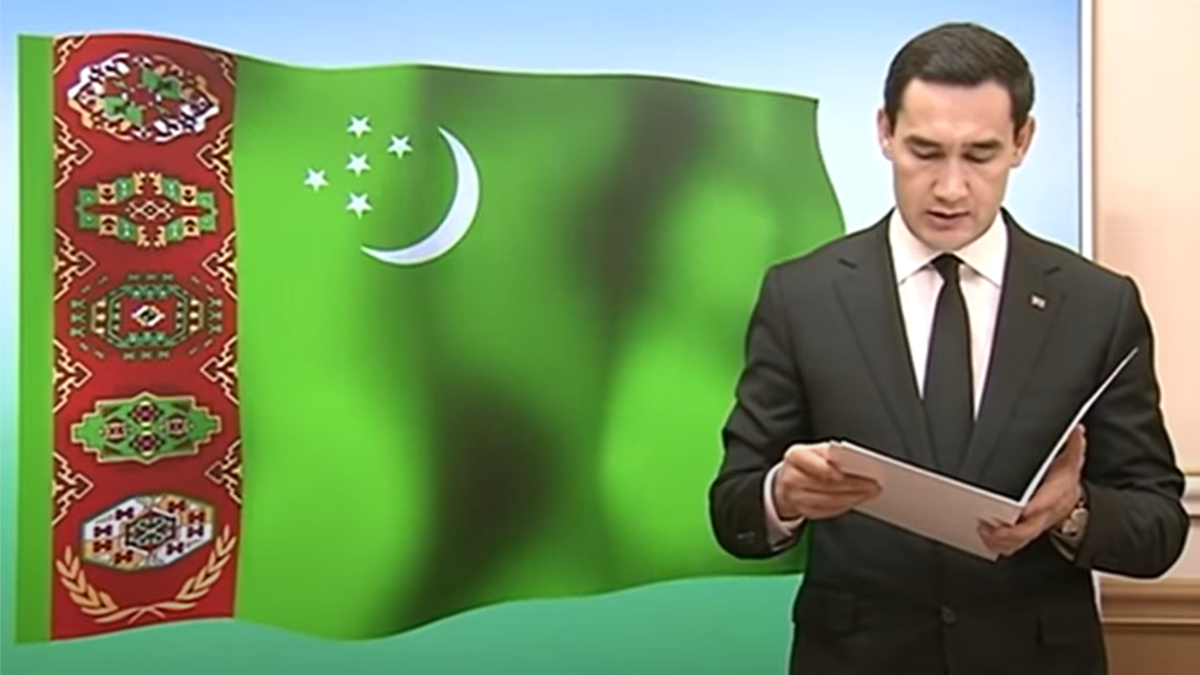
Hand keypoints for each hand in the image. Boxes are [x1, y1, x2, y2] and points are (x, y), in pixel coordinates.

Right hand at [772, 442, 881, 519]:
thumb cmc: (807, 462)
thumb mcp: (814, 451)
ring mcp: (794, 496)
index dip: (829, 470)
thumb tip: (857, 462)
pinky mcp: (802, 511)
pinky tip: (855, 501)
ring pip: (827, 500)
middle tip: (873, 484)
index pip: (813, 463)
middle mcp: (792, 476)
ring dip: (851, 498)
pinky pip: (826, 511)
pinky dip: (843, 506)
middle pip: (824, 484)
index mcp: (796, 455)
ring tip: (869, 494)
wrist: (787, 480)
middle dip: (852, 485)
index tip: (847, 473)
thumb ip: (831, 454)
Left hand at [978, 425, 1085, 556]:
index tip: (1019, 510)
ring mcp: (1034, 527)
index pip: (1044, 504)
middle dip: (1008, 530)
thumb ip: (1073, 445)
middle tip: (987, 523)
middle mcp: (1043, 515)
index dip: (1032, 509)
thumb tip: (1076, 429)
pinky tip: (986, 539)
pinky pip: (1013, 545)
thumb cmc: (1066, 482)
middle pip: (1027, 529)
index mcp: (1054, 496)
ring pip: (1018, 541)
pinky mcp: (1026, 533)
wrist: (1074, 504)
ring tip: (983, 531)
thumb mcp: (1072, 462)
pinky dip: (1000, 546)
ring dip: (1000, 540)